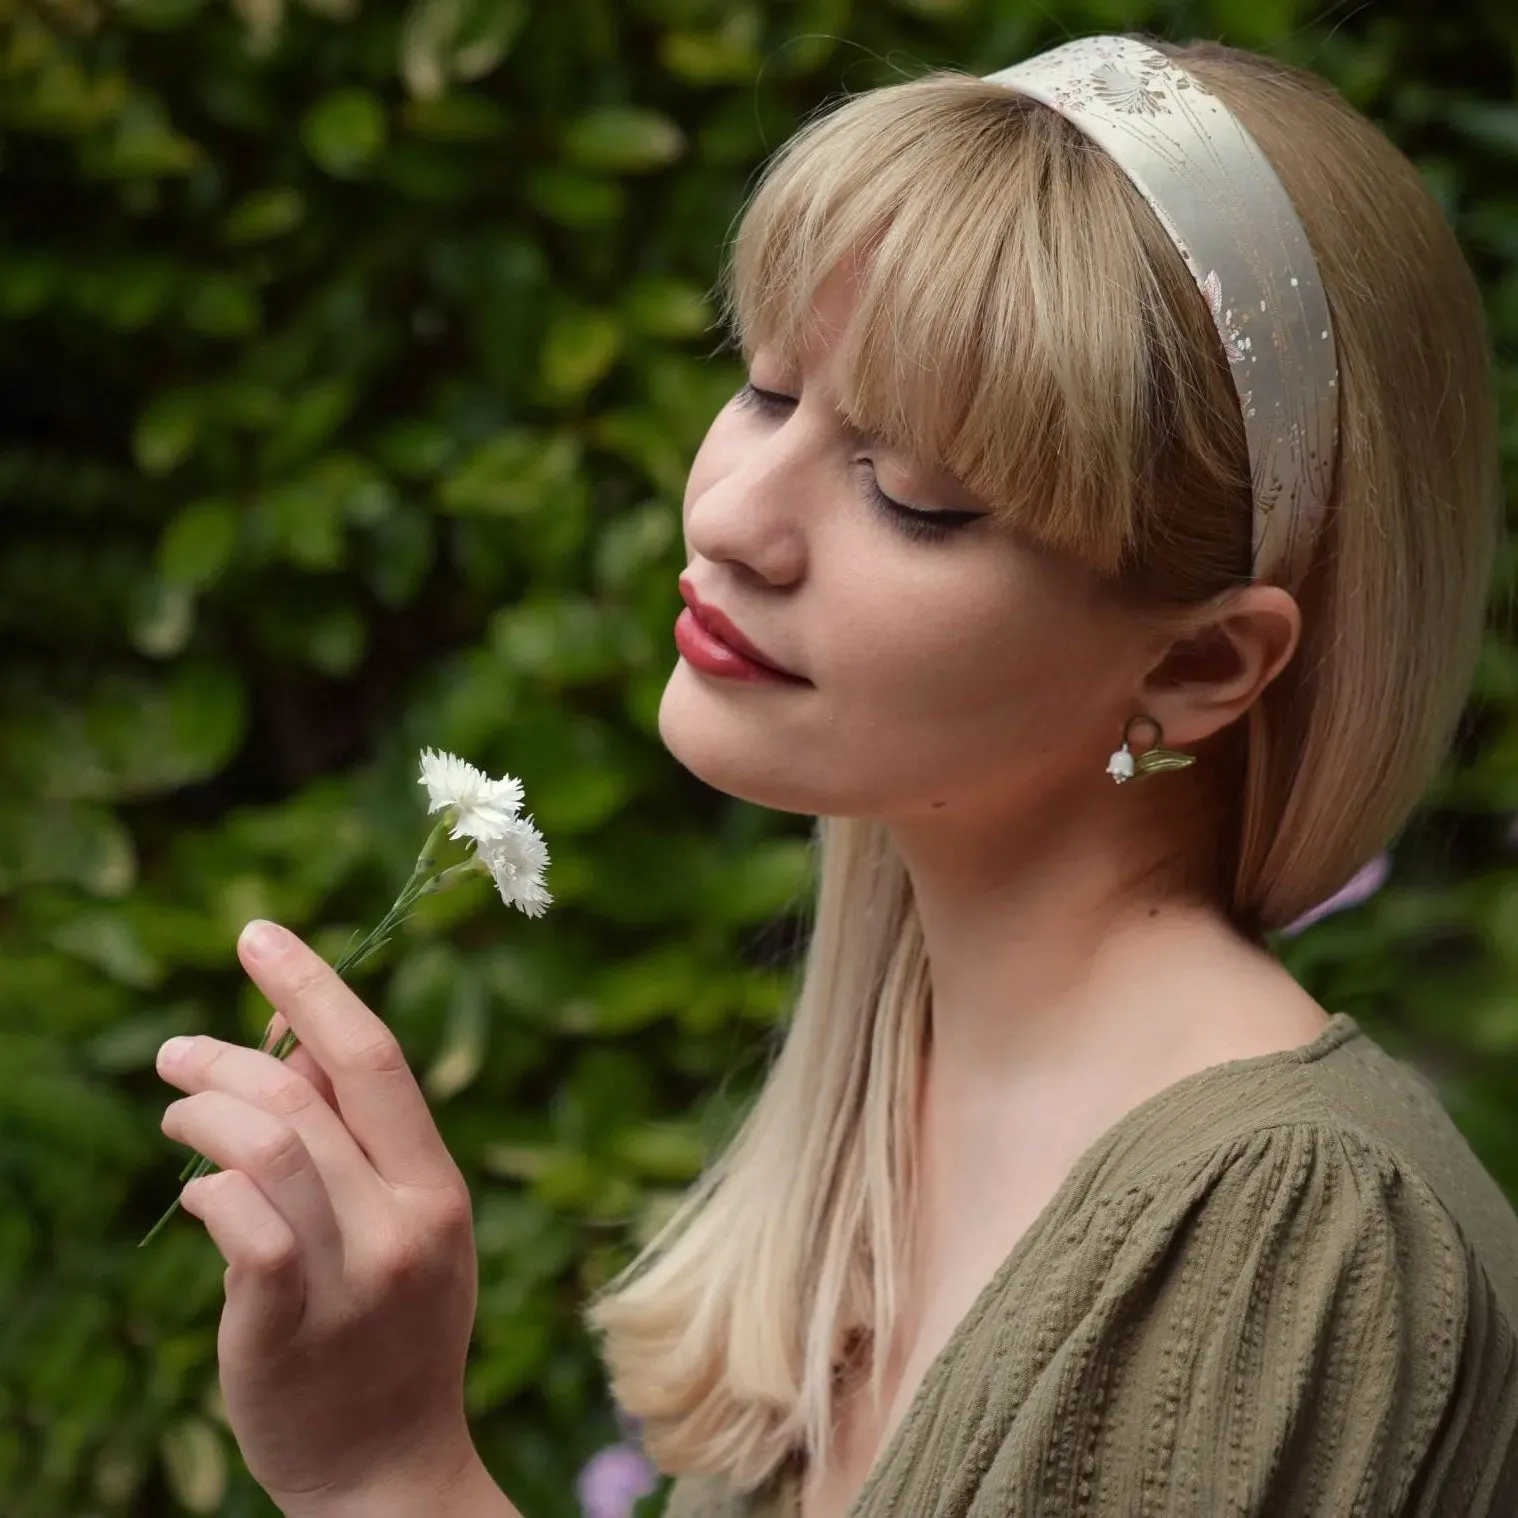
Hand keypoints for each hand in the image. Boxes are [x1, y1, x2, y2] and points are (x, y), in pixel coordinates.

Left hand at [156, 919, 481, 1514]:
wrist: (390, 1471)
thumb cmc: (391, 1332)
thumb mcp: (407, 1227)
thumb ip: (362, 1136)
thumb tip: (296, 1035)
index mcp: (437, 1186)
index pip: (374, 1058)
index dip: (313, 986)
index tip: (257, 936)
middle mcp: (405, 1221)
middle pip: (304, 1095)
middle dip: (228, 1055)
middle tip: (175, 1052)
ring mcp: (351, 1276)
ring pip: (266, 1147)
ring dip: (204, 1114)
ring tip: (174, 1112)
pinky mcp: (286, 1326)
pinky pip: (239, 1223)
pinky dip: (205, 1190)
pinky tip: (194, 1194)